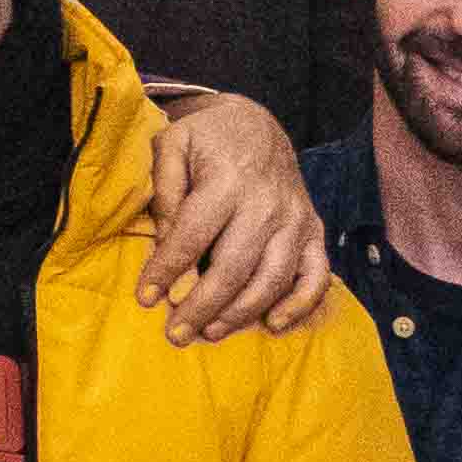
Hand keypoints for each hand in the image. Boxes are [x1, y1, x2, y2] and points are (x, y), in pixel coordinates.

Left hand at [141, 93, 335, 339]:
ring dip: (241, 312)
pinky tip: (273, 324)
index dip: (167, 270)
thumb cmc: (207, 140)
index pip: (192, 234)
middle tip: (175, 335)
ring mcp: (295, 219)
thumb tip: (164, 239)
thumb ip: (164, 189)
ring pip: (272, 278)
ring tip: (210, 332)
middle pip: (234, 266)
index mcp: (228, 180)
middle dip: (202, 305)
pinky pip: (315, 274)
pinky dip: (300, 304)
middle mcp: (268, 203)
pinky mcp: (313, 231)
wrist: (258, 127)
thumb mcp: (172, 145)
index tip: (145, 298)